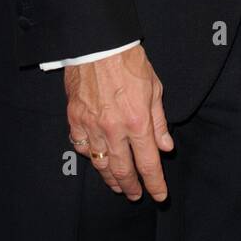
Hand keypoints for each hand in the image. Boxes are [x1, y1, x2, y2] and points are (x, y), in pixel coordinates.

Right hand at [65, 43, 172, 200]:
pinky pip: (82, 147)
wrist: (99, 44)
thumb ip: (159, 121)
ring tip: (118, 185)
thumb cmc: (129, 61)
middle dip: (131, 186)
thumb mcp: (155, 88)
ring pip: (100, 164)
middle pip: (123, 170)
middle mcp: (114, 129)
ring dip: (110, 178)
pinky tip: (97, 160)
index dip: (155, 183)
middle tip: (136, 194)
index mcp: (138, 121)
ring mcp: (92, 126)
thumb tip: (166, 146)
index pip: (148, 163)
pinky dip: (90, 157)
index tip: (159, 195)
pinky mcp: (75, 119)